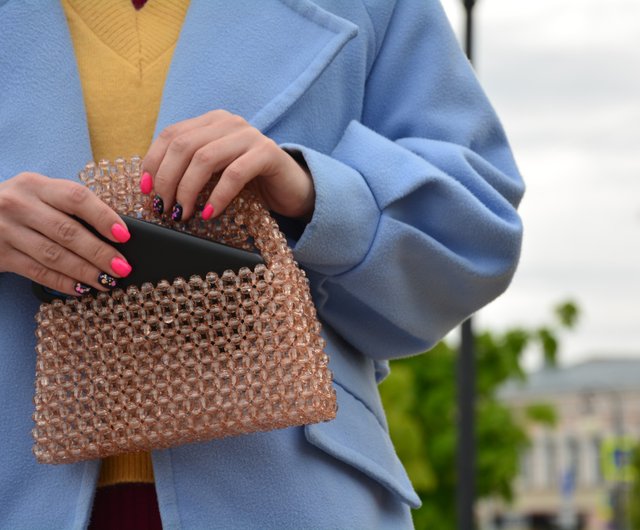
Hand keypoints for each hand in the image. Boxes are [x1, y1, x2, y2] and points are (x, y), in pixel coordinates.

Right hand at [0, 172, 132, 295]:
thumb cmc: (20, 206)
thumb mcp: (39, 195)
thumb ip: (69, 207)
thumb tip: (116, 234)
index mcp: (36, 185)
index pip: (76, 198)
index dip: (104, 217)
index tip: (125, 235)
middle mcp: (19, 204)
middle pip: (68, 231)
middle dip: (100, 253)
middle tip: (122, 268)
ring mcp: (6, 230)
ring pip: (54, 255)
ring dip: (85, 272)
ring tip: (107, 282)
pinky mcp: (0, 255)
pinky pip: (38, 272)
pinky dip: (63, 283)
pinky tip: (82, 289)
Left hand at [141, 110, 313, 221]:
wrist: (292, 189)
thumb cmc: (248, 185)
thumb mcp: (213, 175)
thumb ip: (188, 171)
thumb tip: (151, 191)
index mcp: (210, 122)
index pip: (170, 135)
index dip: (153, 162)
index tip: (146, 191)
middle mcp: (228, 122)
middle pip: (183, 146)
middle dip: (167, 180)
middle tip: (163, 208)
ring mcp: (249, 135)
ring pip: (204, 158)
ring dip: (187, 190)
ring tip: (182, 214)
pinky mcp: (267, 153)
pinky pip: (234, 174)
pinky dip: (217, 196)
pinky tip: (210, 214)